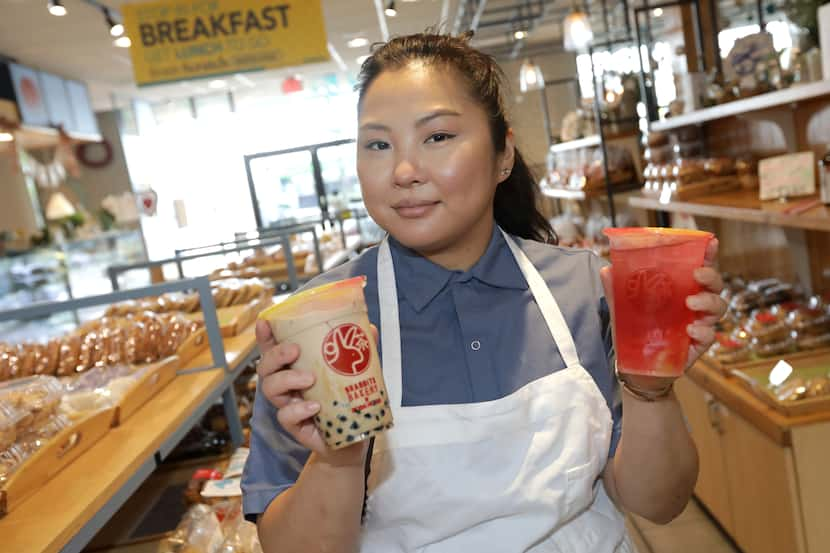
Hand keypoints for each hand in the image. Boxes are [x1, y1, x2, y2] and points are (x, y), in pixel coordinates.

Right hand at [255, 320, 374, 466]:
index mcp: (296, 367)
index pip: (274, 349)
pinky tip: (315, 407)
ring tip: (310, 379)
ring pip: (270, 389)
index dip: (265, 336)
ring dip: (287, 379)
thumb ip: (360, 351)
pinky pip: (285, 416)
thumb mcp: (355, 372)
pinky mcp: (295, 426)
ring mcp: (288, 405)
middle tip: (295, 350)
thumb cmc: (347, 400)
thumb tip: (371, 329)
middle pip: (266, 367)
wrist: (352, 439)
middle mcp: (287, 385)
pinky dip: (298, 409)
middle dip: (276, 355)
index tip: (264, 322)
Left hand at [599, 238, 727, 388]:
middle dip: (711, 276)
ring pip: (719, 308)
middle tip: (696, 275)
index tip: (711, 243)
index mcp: (681, 289)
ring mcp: (699, 324)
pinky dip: (703, 331)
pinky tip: (690, 330)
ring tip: (690, 302)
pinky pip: (710, 336)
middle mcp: (695, 304)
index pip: (700, 268)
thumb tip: (606, 269)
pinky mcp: (698, 346)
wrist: (636, 367)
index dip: (708, 255)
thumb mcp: (623, 307)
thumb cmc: (635, 330)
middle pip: (716, 285)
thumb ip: (616, 289)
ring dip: (708, 301)